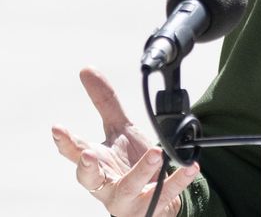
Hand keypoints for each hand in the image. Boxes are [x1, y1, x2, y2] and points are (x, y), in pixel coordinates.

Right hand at [51, 67, 200, 216]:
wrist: (153, 198)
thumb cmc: (129, 164)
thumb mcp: (119, 130)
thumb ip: (105, 103)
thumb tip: (87, 70)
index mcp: (97, 162)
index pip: (74, 152)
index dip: (64, 142)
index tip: (58, 129)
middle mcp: (105, 183)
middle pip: (88, 178)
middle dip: (86, 167)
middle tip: (88, 155)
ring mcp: (126, 198)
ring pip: (127, 187)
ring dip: (141, 171)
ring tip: (156, 154)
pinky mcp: (149, 207)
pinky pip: (165, 195)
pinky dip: (178, 181)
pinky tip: (190, 168)